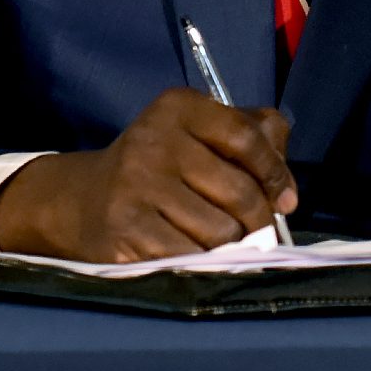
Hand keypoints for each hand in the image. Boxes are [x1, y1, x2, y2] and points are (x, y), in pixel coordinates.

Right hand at [0, 89, 296, 262]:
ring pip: (221, 231)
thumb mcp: (205, 134)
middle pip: (240, 191)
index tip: (285, 200)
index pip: (247, 137)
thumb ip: (258, 141)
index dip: (275, 173)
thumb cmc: (164, 167)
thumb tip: (285, 194)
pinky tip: (192, 252)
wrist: (84, 201)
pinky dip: (202, 262)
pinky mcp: (124, 230)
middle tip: (253, 228)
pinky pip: (191, 257)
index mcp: (179, 108)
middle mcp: (154, 141)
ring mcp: (135, 186)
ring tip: (216, 237)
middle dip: (257, 218)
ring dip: (229, 243)